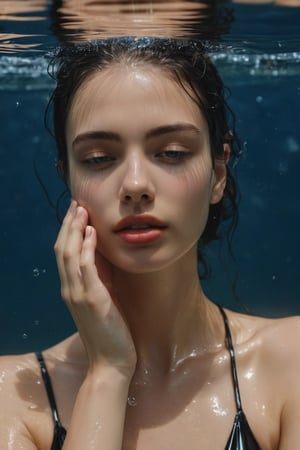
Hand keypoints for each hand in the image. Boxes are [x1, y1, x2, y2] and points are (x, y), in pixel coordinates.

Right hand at [54, 201, 136, 377]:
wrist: (111, 362)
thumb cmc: (110, 331)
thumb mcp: (103, 298)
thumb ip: (99, 277)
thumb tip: (102, 252)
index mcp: (71, 288)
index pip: (64, 253)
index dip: (68, 230)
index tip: (76, 211)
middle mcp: (69, 289)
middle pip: (62, 249)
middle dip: (69, 224)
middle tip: (77, 203)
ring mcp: (78, 294)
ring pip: (69, 254)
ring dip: (75, 229)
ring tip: (82, 210)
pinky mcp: (92, 299)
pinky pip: (85, 267)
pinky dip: (86, 247)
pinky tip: (91, 232)